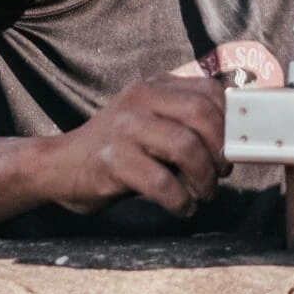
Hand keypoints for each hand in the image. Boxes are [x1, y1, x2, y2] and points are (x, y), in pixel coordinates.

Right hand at [53, 76, 230, 215]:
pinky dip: (181, 201)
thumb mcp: (150, 122)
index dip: (229, 121)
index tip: (232, 147)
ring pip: (186, 147)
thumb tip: (234, 142)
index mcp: (154, 86)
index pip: (209, 91)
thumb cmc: (117, 149)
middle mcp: (140, 100)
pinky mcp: (113, 161)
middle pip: (202, 115)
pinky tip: (183, 207)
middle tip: (221, 173)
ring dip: (205, 178)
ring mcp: (125, 129)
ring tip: (203, 194)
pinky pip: (162, 183)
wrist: (60, 167)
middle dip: (221, 149)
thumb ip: (184, 122)